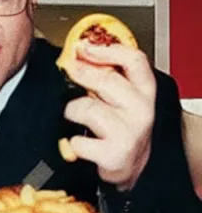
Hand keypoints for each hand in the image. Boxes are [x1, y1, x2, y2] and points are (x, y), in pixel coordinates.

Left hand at [63, 42, 155, 189]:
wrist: (129, 166)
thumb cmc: (120, 127)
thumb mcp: (122, 98)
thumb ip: (106, 76)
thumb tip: (76, 55)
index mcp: (144, 90)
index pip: (133, 60)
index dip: (106, 50)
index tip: (83, 47)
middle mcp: (141, 109)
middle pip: (106, 79)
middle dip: (80, 72)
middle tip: (67, 70)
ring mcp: (128, 132)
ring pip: (87, 108)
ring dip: (71, 110)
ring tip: (73, 116)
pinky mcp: (114, 154)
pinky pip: (79, 140)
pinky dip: (72, 141)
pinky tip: (76, 142)